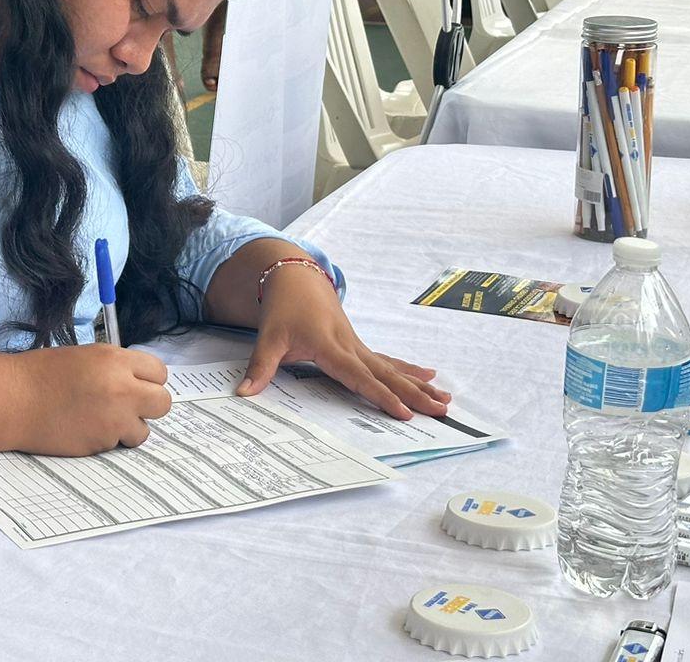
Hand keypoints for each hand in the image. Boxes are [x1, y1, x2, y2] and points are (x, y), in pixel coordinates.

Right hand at [9, 344, 170, 454]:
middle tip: (129, 406)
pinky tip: (85, 428)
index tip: (137, 385)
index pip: (159, 372)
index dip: (148, 380)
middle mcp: (121, 388)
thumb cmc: (41, 374)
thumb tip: (136, 382)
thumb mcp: (85, 356)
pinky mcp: (101, 443)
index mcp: (115, 360)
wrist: (14, 400)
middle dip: (149, 405)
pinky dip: (107, 440)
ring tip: (103, 420)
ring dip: (129, 427)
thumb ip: (115, 368)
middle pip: (163, 402)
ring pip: (144, 430)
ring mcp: (113, 419)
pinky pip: (118, 444)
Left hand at [234, 265, 451, 419]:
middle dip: (414, 394)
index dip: (381, 395)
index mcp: (330, 346)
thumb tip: (244, 394)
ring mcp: (357, 345)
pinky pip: (387, 361)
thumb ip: (260, 367)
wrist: (294, 277)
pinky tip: (429, 377)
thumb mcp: (268, 337)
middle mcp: (350, 346)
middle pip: (386, 374)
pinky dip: (408, 370)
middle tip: (441, 411)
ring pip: (392, 368)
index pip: (359, 376)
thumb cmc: (282, 308)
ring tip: (445, 400)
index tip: (404, 412)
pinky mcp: (358, 344)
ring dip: (419, 384)